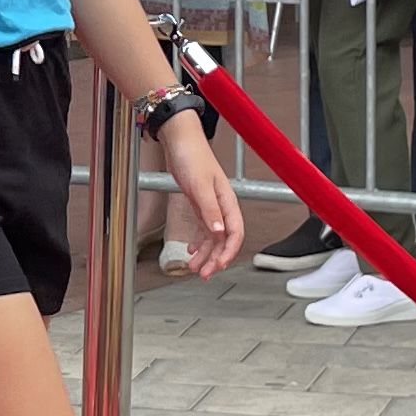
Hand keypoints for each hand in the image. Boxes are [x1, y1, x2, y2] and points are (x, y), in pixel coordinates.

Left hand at [155, 121, 243, 280]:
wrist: (179, 141)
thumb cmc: (192, 157)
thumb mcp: (199, 185)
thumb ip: (209, 209)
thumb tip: (219, 231)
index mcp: (227, 201)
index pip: (235, 233)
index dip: (229, 252)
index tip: (220, 266)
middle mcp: (222, 206)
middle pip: (224, 240)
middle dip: (215, 259)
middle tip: (203, 274)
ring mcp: (210, 206)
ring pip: (212, 238)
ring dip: (205, 254)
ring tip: (193, 268)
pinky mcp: (200, 205)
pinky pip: (203, 230)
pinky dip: (198, 243)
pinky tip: (190, 251)